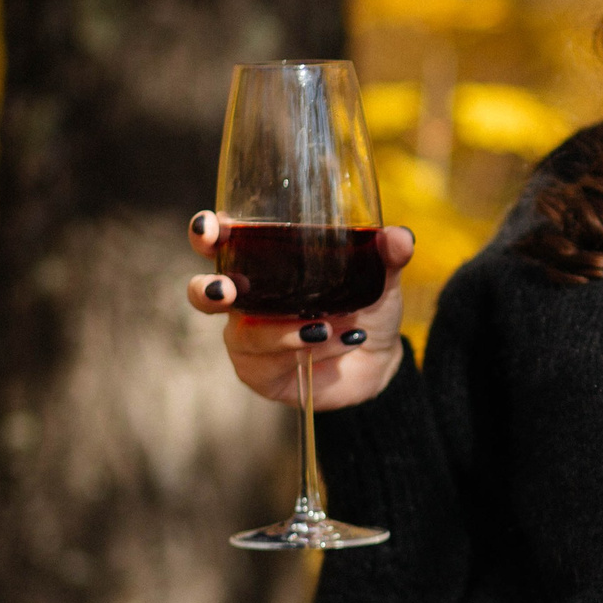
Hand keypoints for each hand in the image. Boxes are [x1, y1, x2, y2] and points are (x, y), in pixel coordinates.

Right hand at [184, 212, 415, 409]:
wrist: (379, 360)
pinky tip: (334, 341)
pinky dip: (303, 349)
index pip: (220, 243)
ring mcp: (248, 339)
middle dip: (209, 290)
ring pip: (245, 335)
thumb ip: (388, 255)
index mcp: (261, 264)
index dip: (206, 234)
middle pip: (204, 293)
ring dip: (284, 330)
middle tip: (228, 290)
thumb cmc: (366, 307)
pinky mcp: (259, 373)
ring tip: (327, 325)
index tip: (210, 228)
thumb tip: (398, 237)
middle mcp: (246, 300)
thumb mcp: (381, 277)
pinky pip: (269, 363)